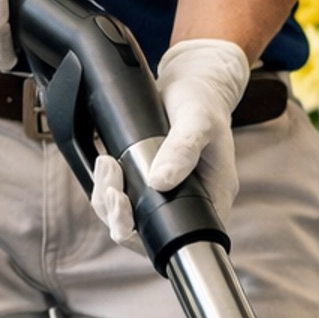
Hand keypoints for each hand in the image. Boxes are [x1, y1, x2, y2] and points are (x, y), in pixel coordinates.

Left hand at [90, 38, 249, 248]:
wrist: (193, 81)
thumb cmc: (203, 100)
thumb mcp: (198, 120)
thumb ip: (183, 149)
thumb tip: (159, 182)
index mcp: (213, 197)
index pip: (181, 237)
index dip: (146, 235)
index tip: (124, 206)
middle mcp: (190, 202)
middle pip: (148, 235)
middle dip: (119, 217)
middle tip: (110, 187)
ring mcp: (169, 194)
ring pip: (130, 219)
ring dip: (108, 200)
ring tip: (106, 164)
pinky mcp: (150, 182)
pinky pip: (124, 199)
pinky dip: (108, 188)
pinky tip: (105, 165)